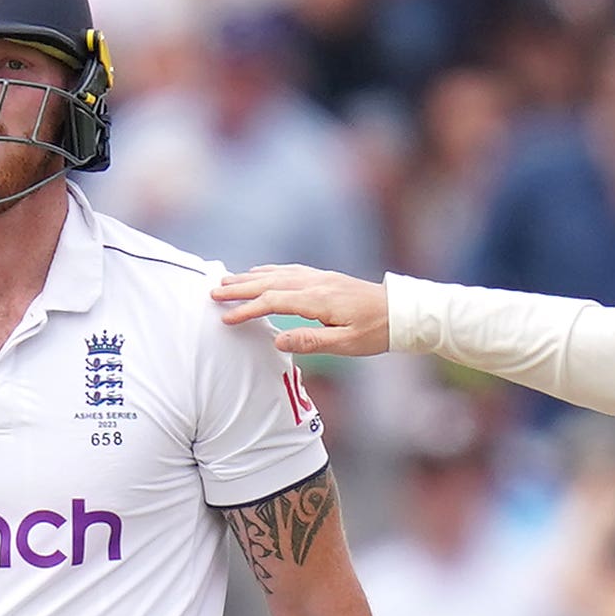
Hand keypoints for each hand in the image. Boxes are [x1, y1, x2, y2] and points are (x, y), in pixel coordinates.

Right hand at [212, 265, 391, 356]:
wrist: (401, 311)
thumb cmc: (376, 332)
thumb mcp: (346, 345)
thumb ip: (311, 341)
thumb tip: (278, 341)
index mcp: (319, 300)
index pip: (274, 302)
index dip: (248, 310)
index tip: (227, 319)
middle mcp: (316, 283)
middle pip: (269, 282)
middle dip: (239, 287)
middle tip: (213, 293)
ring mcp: (320, 277)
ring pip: (277, 273)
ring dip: (250, 277)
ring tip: (226, 281)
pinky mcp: (325, 278)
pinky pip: (290, 270)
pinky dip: (269, 271)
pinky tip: (259, 273)